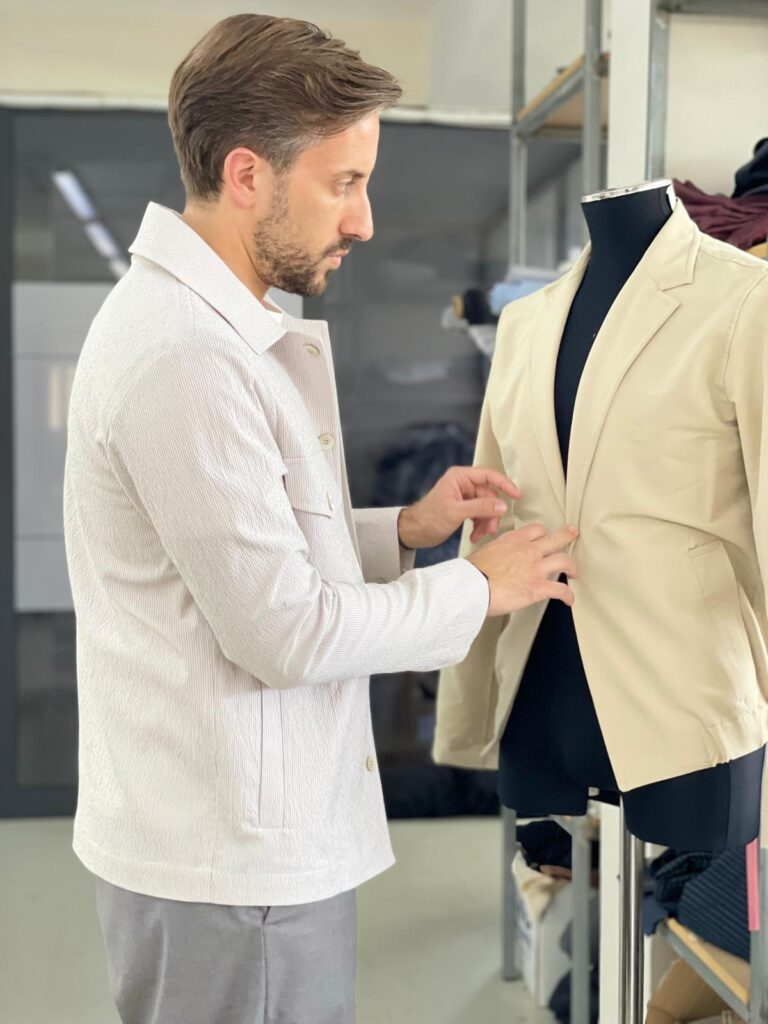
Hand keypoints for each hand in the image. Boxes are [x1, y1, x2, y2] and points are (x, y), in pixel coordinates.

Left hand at [397, 466, 520, 549]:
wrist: (414, 532)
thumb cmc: (428, 518)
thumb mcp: (456, 512)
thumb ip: (480, 507)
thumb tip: (502, 505)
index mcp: (460, 477)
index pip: (488, 475)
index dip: (504, 484)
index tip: (516, 495)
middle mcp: (464, 484)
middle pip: (490, 495)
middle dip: (491, 513)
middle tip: (490, 528)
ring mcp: (465, 497)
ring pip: (487, 507)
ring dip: (486, 522)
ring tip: (480, 535)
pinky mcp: (465, 508)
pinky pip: (481, 514)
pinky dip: (480, 526)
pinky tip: (474, 536)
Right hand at [467, 523, 578, 616]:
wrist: (471, 586)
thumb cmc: (471, 573)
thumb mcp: (484, 552)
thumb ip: (496, 553)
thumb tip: (493, 560)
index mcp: (513, 540)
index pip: (535, 530)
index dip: (543, 534)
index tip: (544, 536)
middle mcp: (528, 551)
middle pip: (555, 539)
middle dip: (566, 536)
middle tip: (571, 534)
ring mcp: (535, 568)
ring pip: (564, 561)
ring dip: (571, 566)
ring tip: (573, 572)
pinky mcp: (538, 587)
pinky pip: (561, 590)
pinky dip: (567, 595)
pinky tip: (569, 599)